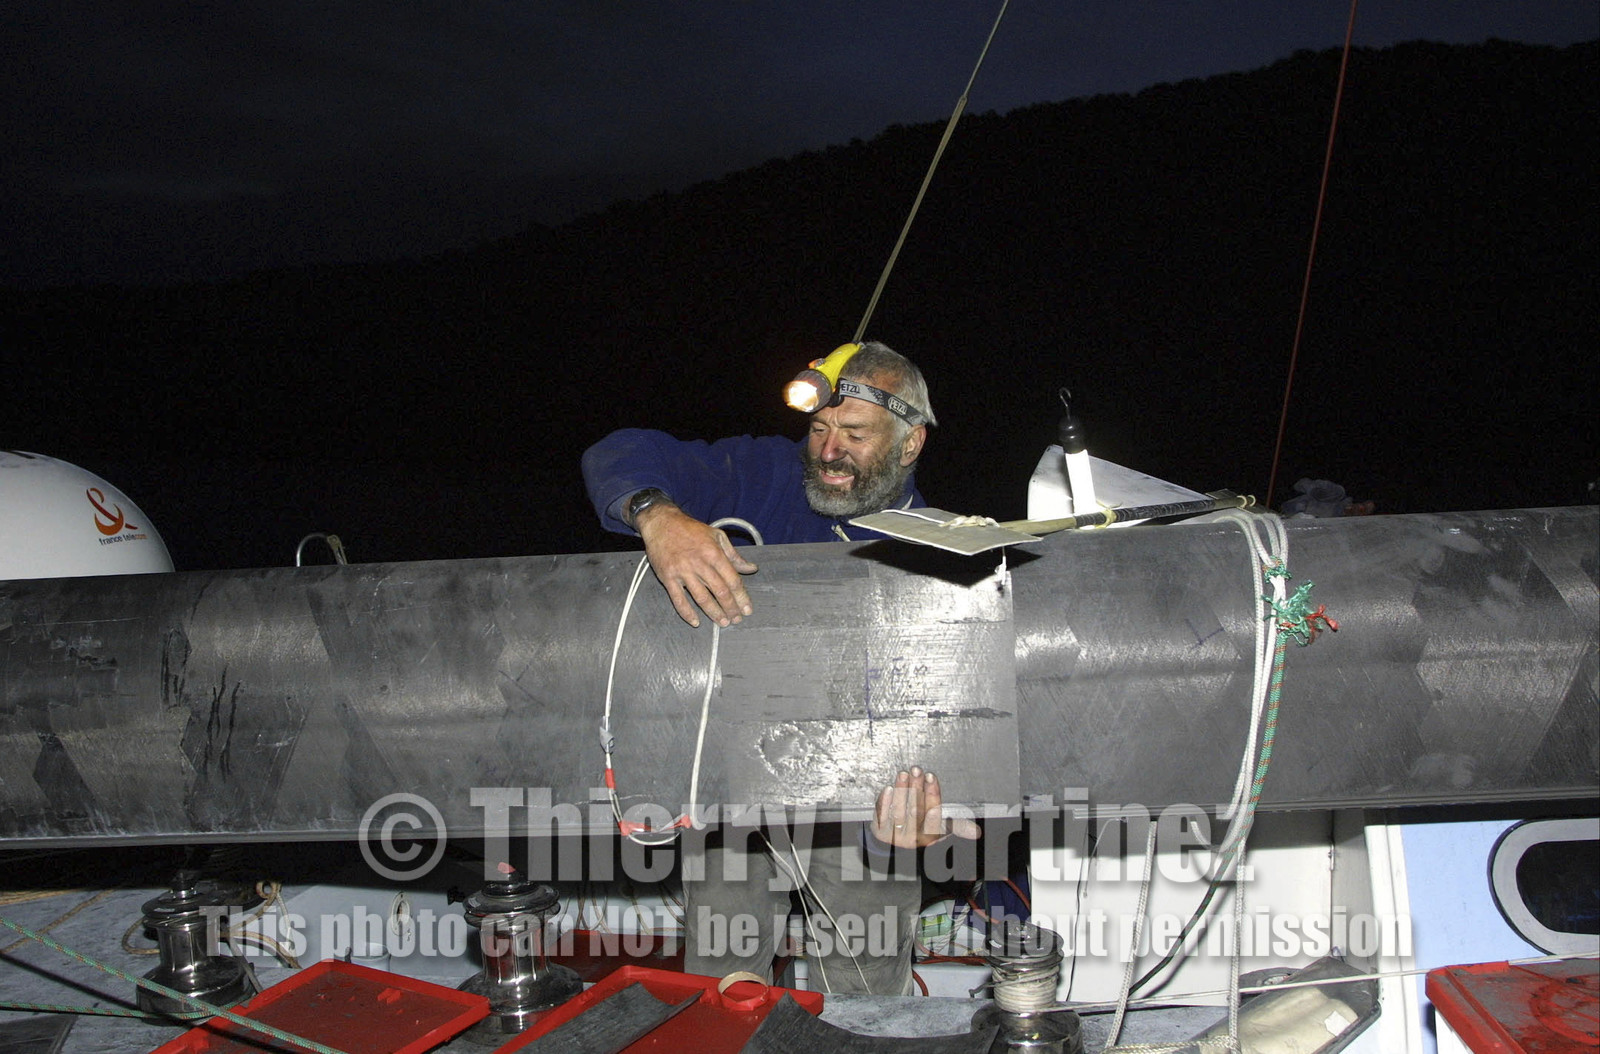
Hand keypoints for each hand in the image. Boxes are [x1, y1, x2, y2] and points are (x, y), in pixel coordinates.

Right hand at [636, 504, 757, 627]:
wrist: (662, 523)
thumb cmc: (690, 529)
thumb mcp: (716, 536)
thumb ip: (734, 555)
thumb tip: (751, 568)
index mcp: (714, 553)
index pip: (732, 580)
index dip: (741, 597)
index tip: (747, 608)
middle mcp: (699, 563)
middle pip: (720, 591)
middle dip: (731, 608)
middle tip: (737, 619)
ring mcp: (683, 572)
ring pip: (701, 598)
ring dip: (714, 613)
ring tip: (723, 622)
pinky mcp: (668, 577)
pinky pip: (678, 599)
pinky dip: (687, 613)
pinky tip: (695, 622)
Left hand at [871, 766, 980, 848]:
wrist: (894, 840)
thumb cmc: (921, 829)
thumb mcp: (939, 830)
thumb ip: (957, 826)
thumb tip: (977, 833)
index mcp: (929, 838)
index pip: (934, 819)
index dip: (933, 804)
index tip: (933, 790)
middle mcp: (912, 839)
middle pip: (915, 811)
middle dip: (918, 789)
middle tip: (919, 771)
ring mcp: (895, 835)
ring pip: (899, 811)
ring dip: (902, 790)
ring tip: (905, 773)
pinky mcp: (880, 830)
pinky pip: (882, 814)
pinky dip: (886, 801)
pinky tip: (890, 788)